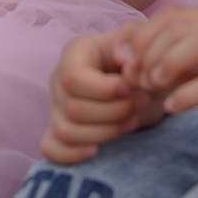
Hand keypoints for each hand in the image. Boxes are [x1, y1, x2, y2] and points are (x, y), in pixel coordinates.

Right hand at [43, 24, 166, 163]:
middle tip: (141, 103)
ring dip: (103, 133)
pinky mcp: (59, 130)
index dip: (104, 90)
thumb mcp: (143, 46)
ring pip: (65, 131)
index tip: (132, 89)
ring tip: (132, 122)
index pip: (73, 78)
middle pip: (72, 108)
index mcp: (75, 53)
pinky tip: (96, 150)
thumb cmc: (142, 64)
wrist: (147, 84)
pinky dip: (70, 154)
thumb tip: (123, 59)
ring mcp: (56, 107)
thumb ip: (134, 43)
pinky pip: (50, 148)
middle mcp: (59, 79)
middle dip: (113, 112)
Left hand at [133, 8, 197, 155]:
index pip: (172, 14)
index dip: (140, 35)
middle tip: (133, 79)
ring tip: (151, 85)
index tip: (123, 63)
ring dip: (168, 61)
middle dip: (148, 49)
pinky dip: (188, 93)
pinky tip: (173, 107)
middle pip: (182, 24)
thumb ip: (172, 60)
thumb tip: (126, 55)